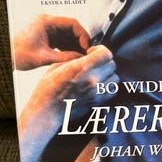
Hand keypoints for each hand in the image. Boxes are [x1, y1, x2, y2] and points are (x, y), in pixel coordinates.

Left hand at [12, 14, 91, 69]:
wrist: (5, 57)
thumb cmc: (18, 54)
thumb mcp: (43, 57)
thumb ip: (64, 57)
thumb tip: (80, 58)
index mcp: (46, 21)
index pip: (72, 23)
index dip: (82, 34)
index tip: (86, 46)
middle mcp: (48, 23)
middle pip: (71, 28)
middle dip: (80, 40)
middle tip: (86, 52)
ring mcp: (48, 30)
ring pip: (68, 35)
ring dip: (75, 45)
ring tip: (81, 56)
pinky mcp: (47, 37)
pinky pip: (63, 40)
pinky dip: (69, 47)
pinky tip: (73, 56)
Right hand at [17, 45, 117, 161]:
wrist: (46, 111)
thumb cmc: (48, 88)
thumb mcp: (57, 66)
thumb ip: (75, 58)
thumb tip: (86, 55)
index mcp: (81, 68)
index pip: (106, 53)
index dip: (100, 50)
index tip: (91, 52)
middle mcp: (92, 80)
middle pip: (112, 64)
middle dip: (104, 61)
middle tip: (93, 64)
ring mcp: (97, 92)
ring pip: (115, 78)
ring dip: (108, 74)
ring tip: (97, 75)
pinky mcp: (98, 102)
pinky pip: (113, 91)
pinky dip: (108, 86)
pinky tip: (98, 85)